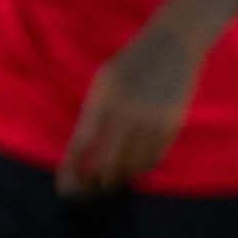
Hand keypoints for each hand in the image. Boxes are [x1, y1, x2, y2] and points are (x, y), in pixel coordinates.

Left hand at [59, 16, 207, 194]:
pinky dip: (140, 169)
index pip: (82, 144)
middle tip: (88, 189)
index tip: (65, 185)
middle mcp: (126, 114)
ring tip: (108, 182)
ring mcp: (151, 122)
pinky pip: (154, 157)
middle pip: (108, 163)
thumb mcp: (103, 84)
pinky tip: (131, 170)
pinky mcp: (172, 126)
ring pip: (133, 165)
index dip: (72, 169)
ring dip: (118, 178)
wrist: (173, 47)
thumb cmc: (130, 64)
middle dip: (95, 182)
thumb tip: (84, 150)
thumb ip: (93, 115)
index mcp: (103, 101)